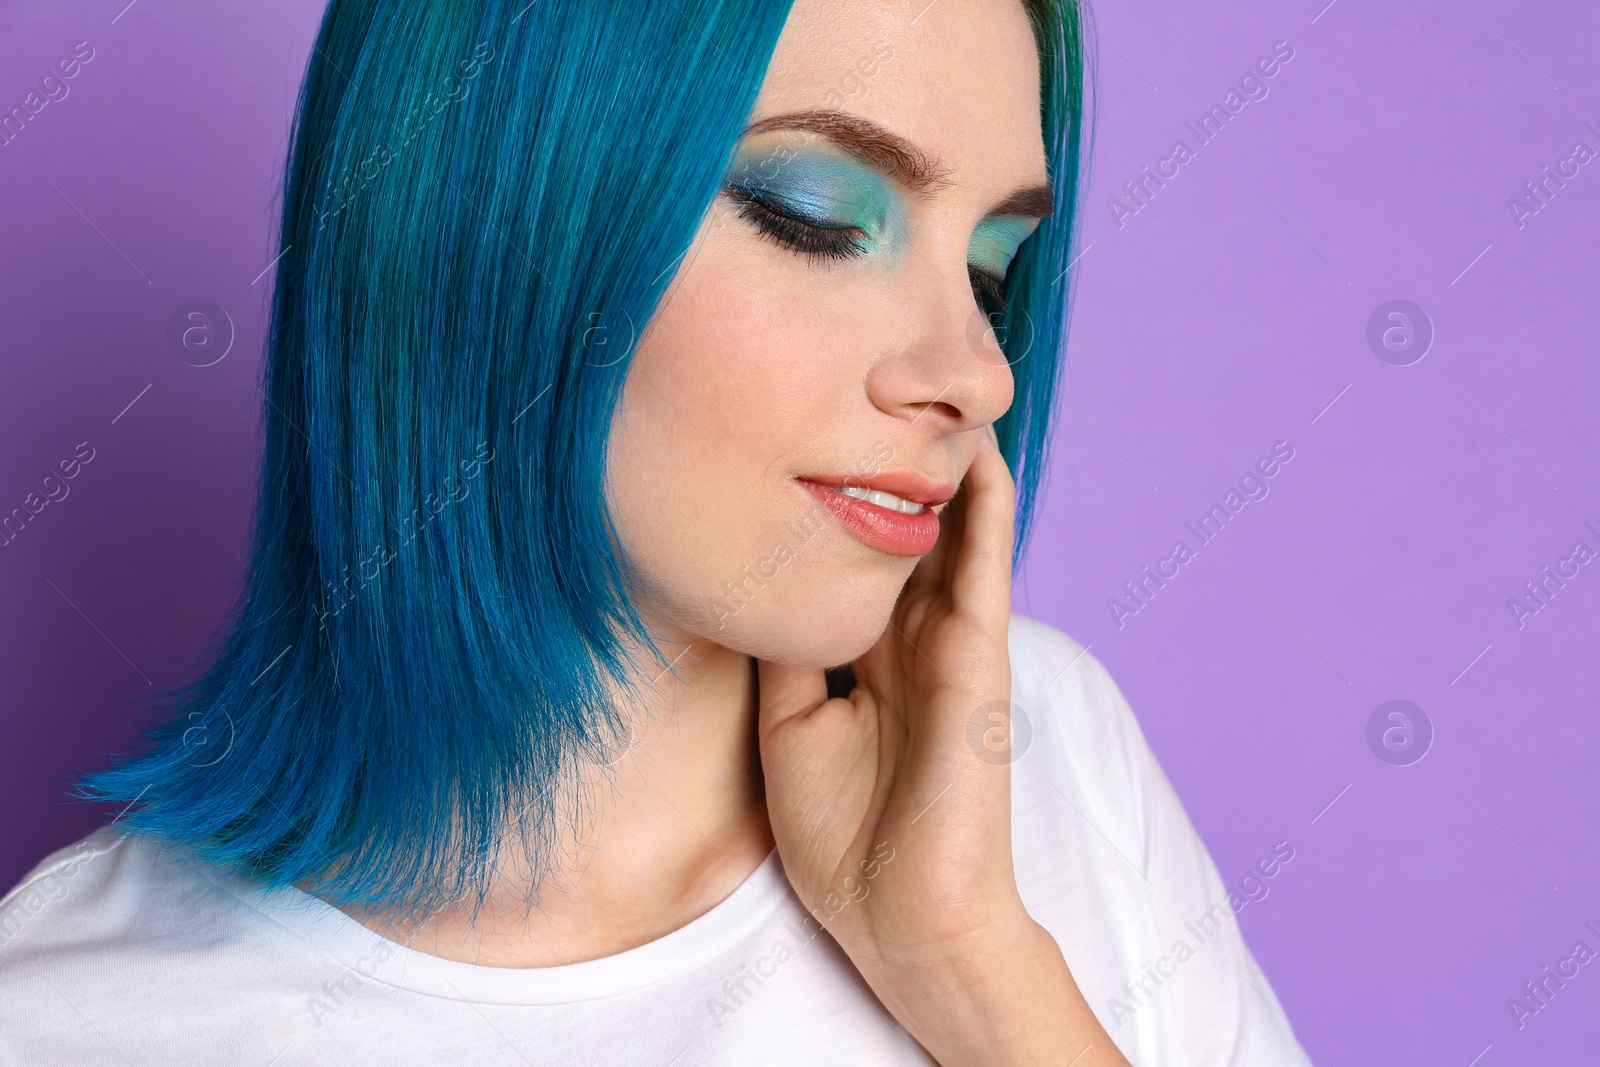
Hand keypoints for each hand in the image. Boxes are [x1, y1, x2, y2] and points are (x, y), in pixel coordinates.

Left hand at [757, 424, 1020, 963]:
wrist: (903, 917)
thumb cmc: (847, 842)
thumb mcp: (790, 730)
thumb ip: (788, 654)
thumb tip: (761, 588)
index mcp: (867, 660)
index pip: (857, 560)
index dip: (838, 499)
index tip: (803, 433)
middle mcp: (911, 642)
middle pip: (906, 532)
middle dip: (893, 466)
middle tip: (873, 383)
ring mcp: (951, 648)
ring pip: (954, 537)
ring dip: (947, 470)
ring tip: (933, 394)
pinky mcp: (981, 662)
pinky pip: (987, 572)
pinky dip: (986, 513)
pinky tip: (980, 458)